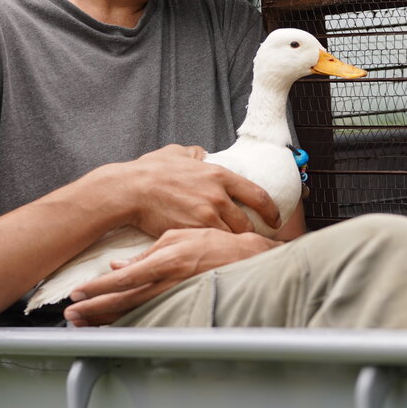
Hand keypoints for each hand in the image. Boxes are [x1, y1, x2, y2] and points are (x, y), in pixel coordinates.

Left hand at [63, 227, 277, 325]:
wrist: (248, 259)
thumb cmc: (215, 243)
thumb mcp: (179, 236)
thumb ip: (147, 253)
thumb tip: (118, 265)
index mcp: (166, 260)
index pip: (125, 277)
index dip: (100, 286)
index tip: (79, 293)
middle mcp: (168, 282)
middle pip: (124, 300)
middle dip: (95, 309)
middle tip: (72, 315)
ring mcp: (175, 296)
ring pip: (134, 313)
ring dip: (107, 319)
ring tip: (85, 324)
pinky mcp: (181, 305)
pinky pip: (149, 316)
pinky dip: (128, 322)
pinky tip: (113, 326)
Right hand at [119, 144, 280, 235]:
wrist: (130, 190)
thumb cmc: (151, 170)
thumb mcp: (178, 153)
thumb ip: (196, 154)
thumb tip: (203, 155)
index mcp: (220, 175)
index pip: (258, 194)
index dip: (271, 210)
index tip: (275, 219)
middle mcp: (218, 196)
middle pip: (247, 223)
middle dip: (252, 234)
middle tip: (254, 241)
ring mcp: (206, 216)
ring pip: (231, 238)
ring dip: (234, 245)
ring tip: (237, 251)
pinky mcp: (191, 232)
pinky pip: (212, 246)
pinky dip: (216, 251)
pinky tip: (216, 255)